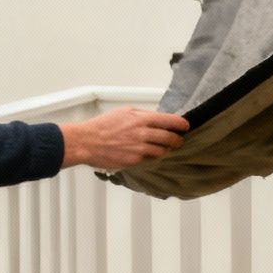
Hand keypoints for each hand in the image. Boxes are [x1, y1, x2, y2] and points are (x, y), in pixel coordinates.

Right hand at [60, 107, 189, 170]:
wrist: (87, 141)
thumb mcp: (124, 112)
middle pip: (170, 138)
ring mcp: (140, 148)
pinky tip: (150, 153)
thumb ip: (142, 115)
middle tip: (179, 140)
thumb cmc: (103, 126)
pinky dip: (153, 156)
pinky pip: (150, 159)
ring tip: (166, 148)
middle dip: (177, 139)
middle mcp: (143, 133)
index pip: (170, 121)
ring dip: (167, 149)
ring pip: (163, 150)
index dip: (181, 124)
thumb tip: (156, 118)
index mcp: (141, 118)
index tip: (185, 126)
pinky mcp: (134, 160)